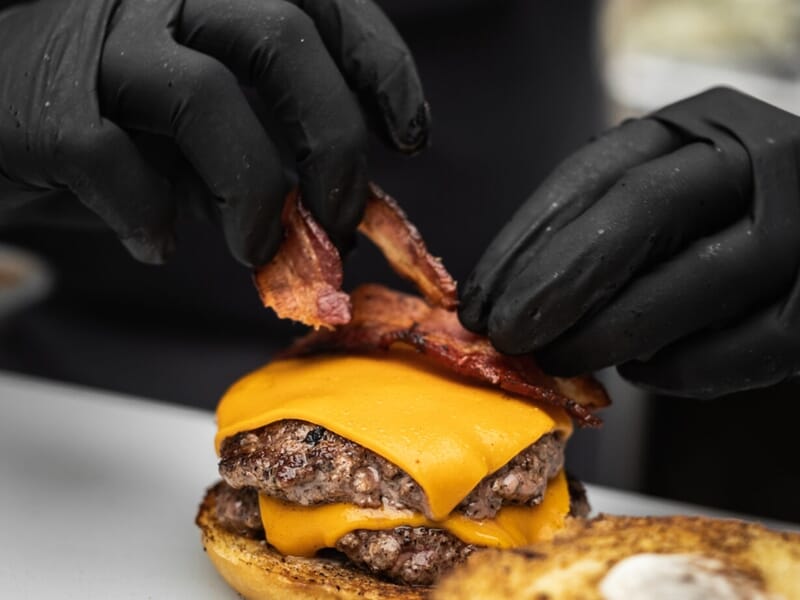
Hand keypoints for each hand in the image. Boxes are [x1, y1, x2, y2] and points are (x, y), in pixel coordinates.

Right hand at [0, 0, 427, 265]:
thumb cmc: (106, 117)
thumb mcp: (199, 132)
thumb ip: (257, 155)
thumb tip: (327, 215)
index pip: (324, 3)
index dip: (381, 65)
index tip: (409, 136)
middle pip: (281, 36)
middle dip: (331, 138)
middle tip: (338, 217)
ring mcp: (97, 39)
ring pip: (205, 95)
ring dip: (253, 189)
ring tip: (253, 248)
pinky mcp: (41, 101)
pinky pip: (112, 156)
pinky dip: (150, 213)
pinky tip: (156, 240)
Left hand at [460, 87, 799, 397]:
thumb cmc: (724, 225)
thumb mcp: (665, 197)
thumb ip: (604, 228)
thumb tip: (515, 293)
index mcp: (700, 128)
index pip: (595, 171)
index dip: (528, 237)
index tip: (483, 295)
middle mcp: (760, 163)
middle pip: (642, 209)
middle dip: (559, 279)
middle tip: (507, 334)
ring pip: (694, 279)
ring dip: (608, 331)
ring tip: (558, 360)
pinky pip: (748, 346)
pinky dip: (682, 368)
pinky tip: (643, 372)